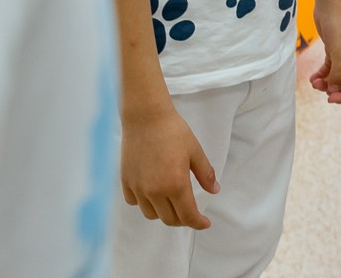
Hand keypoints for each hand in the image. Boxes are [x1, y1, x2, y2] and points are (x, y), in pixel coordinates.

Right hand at [120, 101, 218, 228]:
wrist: (146, 117)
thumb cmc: (173, 131)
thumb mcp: (195, 151)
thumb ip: (205, 174)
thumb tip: (214, 190)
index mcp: (175, 185)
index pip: (188, 216)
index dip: (198, 223)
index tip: (204, 223)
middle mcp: (155, 191)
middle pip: (169, 219)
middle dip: (183, 220)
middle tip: (191, 213)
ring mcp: (138, 188)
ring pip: (151, 214)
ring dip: (163, 213)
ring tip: (171, 202)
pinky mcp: (126, 181)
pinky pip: (134, 202)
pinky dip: (144, 202)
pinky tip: (152, 192)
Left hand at [310, 7, 340, 103]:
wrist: (330, 6)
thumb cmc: (339, 27)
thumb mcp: (339, 53)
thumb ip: (337, 74)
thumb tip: (333, 90)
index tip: (329, 99)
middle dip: (333, 89)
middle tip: (319, 88)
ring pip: (336, 77)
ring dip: (325, 83)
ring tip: (314, 82)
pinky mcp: (333, 51)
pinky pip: (329, 69)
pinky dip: (321, 75)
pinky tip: (313, 77)